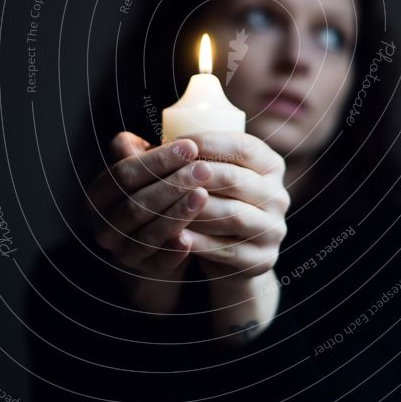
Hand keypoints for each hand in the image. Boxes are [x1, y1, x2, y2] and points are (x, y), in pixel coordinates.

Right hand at [85, 131, 210, 314]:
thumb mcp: (143, 171)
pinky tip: (192, 238)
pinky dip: (173, 251)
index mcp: (99, 194)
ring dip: (176, 214)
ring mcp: (122, 250)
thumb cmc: (153, 192)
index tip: (190, 146)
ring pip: (147, 233)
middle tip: (204, 169)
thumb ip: (138, 154)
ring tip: (203, 195)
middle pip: (135, 204)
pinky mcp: (143, 270)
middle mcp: (104, 224)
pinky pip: (158, 262)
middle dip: (172, 185)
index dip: (157, 160)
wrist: (156, 239)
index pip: (124, 174)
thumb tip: (129, 139)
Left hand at [181, 132, 290, 345]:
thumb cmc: (211, 198)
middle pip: (235, 180)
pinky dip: (200, 241)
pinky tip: (176, 234)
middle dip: (195, 176)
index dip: (208, 143)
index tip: (175, 144)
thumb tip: (122, 142)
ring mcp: (273, 229)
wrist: (232, 249)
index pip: (243, 146)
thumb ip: (172, 153)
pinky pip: (228, 250)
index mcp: (271, 165)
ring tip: (165, 205)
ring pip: (232, 215)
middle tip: (164, 176)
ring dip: (195, 209)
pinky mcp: (262, 259)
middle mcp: (278, 195)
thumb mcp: (202, 171)